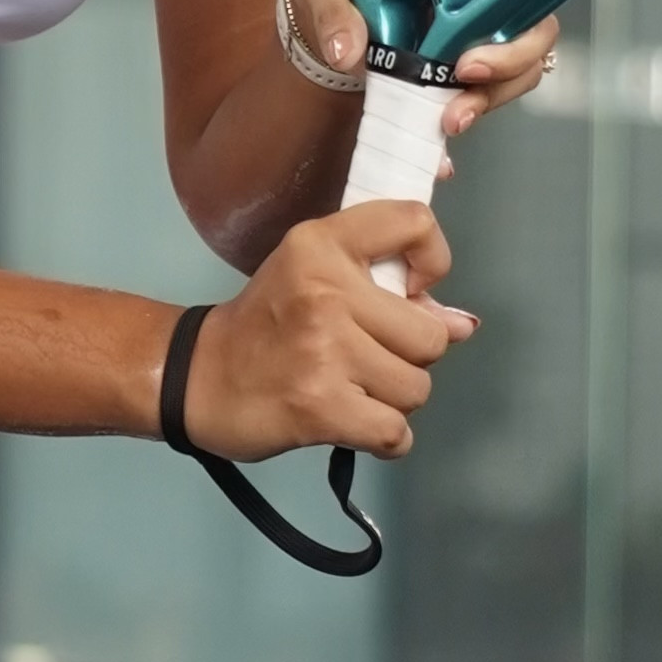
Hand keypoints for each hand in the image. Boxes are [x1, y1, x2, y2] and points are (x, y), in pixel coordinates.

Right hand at [179, 200, 476, 462]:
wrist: (198, 375)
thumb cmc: (265, 322)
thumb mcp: (314, 276)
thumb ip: (389, 290)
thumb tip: (463, 325)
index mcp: (320, 243)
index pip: (415, 223)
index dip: (434, 260)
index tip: (411, 291)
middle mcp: (324, 289)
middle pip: (430, 335)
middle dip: (409, 357)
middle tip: (366, 358)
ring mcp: (324, 349)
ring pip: (417, 388)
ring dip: (393, 400)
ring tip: (352, 389)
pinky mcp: (321, 405)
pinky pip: (396, 432)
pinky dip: (384, 438)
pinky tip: (354, 423)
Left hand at [284, 0, 560, 140]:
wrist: (316, 12)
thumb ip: (330, 7)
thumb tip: (347, 53)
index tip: (480, 27)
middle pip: (530, 23)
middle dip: (511, 60)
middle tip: (466, 79)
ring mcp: (473, 32)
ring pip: (518, 65)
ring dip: (493, 96)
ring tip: (450, 120)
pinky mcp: (457, 69)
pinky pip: (481, 96)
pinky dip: (467, 120)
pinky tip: (441, 153)